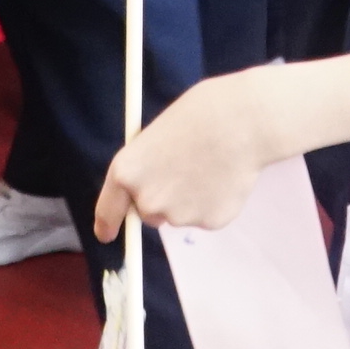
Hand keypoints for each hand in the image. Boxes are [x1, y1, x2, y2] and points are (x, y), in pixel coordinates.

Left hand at [93, 68, 281, 241]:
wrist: (243, 122)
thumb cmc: (200, 115)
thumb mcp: (157, 135)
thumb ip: (147, 165)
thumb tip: (151, 182)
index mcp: (126, 173)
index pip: (107, 210)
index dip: (106, 224)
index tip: (106, 233)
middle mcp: (148, 201)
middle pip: (149, 212)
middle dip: (162, 197)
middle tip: (184, 169)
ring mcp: (179, 216)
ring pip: (181, 214)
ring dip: (191, 198)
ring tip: (210, 166)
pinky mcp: (209, 222)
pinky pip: (207, 216)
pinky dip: (215, 201)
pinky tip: (225, 176)